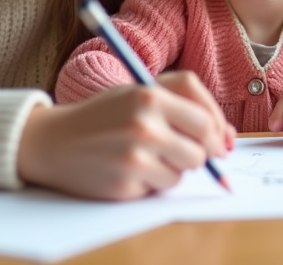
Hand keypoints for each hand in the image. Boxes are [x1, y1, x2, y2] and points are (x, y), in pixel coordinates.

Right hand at [17, 72, 233, 199]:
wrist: (54, 140)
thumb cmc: (103, 115)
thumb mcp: (139, 93)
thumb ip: (183, 104)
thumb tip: (228, 138)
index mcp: (149, 96)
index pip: (205, 119)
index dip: (217, 133)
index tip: (219, 143)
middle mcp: (144, 125)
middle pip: (201, 151)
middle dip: (198, 155)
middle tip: (180, 151)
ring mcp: (135, 157)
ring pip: (182, 174)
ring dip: (172, 170)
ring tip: (144, 156)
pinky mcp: (126, 184)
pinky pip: (159, 189)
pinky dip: (151, 183)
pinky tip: (128, 169)